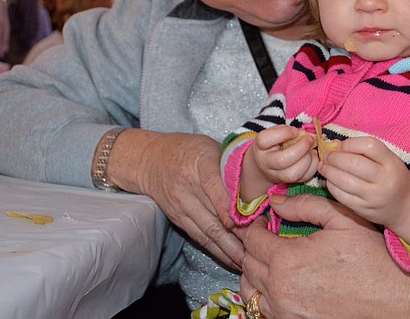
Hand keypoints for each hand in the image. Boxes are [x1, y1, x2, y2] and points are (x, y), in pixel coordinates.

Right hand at [107, 129, 243, 269]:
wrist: (151, 159)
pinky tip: (230, 259)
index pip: (213, 186)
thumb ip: (230, 165)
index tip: (240, 222)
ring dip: (227, 250)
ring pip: (206, 233)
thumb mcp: (210, 147)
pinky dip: (216, 250)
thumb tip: (257, 187)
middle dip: (236, 237)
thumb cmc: (189, 149)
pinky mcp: (178, 219)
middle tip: (256, 249)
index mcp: (200, 163)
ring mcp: (181, 206)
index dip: (226, 206)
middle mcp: (188, 187)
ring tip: (246, 261)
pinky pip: (199, 238)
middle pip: (212, 217)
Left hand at [239, 194, 409, 318]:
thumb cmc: (372, 258)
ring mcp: (284, 311)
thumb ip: (305, 205)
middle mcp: (279, 290)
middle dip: (254, 246)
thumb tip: (275, 202)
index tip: (266, 220)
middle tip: (268, 236)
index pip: (252, 239)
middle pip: (248, 263)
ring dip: (256, 270)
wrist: (396, 300)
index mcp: (287, 260)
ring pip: (251, 288)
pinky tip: (283, 281)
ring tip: (272, 259)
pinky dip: (265, 293)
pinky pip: (264, 308)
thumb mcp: (342, 219)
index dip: (256, 225)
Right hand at [251, 125, 318, 184]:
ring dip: (307, 160)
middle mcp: (266, 164)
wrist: (265, 165)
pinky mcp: (289, 182)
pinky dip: (312, 167)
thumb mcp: (273, 134)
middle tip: (309, 139)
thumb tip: (301, 134)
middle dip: (300, 149)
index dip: (283, 134)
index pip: (265, 140)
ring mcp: (277, 176)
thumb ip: (284, 130)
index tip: (295, 130)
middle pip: (282, 161)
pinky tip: (312, 157)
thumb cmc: (272, 145)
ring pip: (292, 174)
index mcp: (260, 147)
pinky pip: (303, 178)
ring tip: (311, 150)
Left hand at [320, 136, 409, 238]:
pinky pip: (342, 196)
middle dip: (334, 158)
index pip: (369, 146)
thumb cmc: (393, 178)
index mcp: (391, 162)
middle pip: (353, 164)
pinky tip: (329, 180)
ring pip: (344, 181)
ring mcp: (373, 196)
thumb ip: (365, 151)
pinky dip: (332, 186)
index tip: (340, 146)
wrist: (406, 208)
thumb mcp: (388, 160)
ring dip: (329, 171)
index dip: (350, 143)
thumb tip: (335, 145)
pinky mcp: (364, 209)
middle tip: (326, 156)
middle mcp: (384, 179)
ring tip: (323, 166)